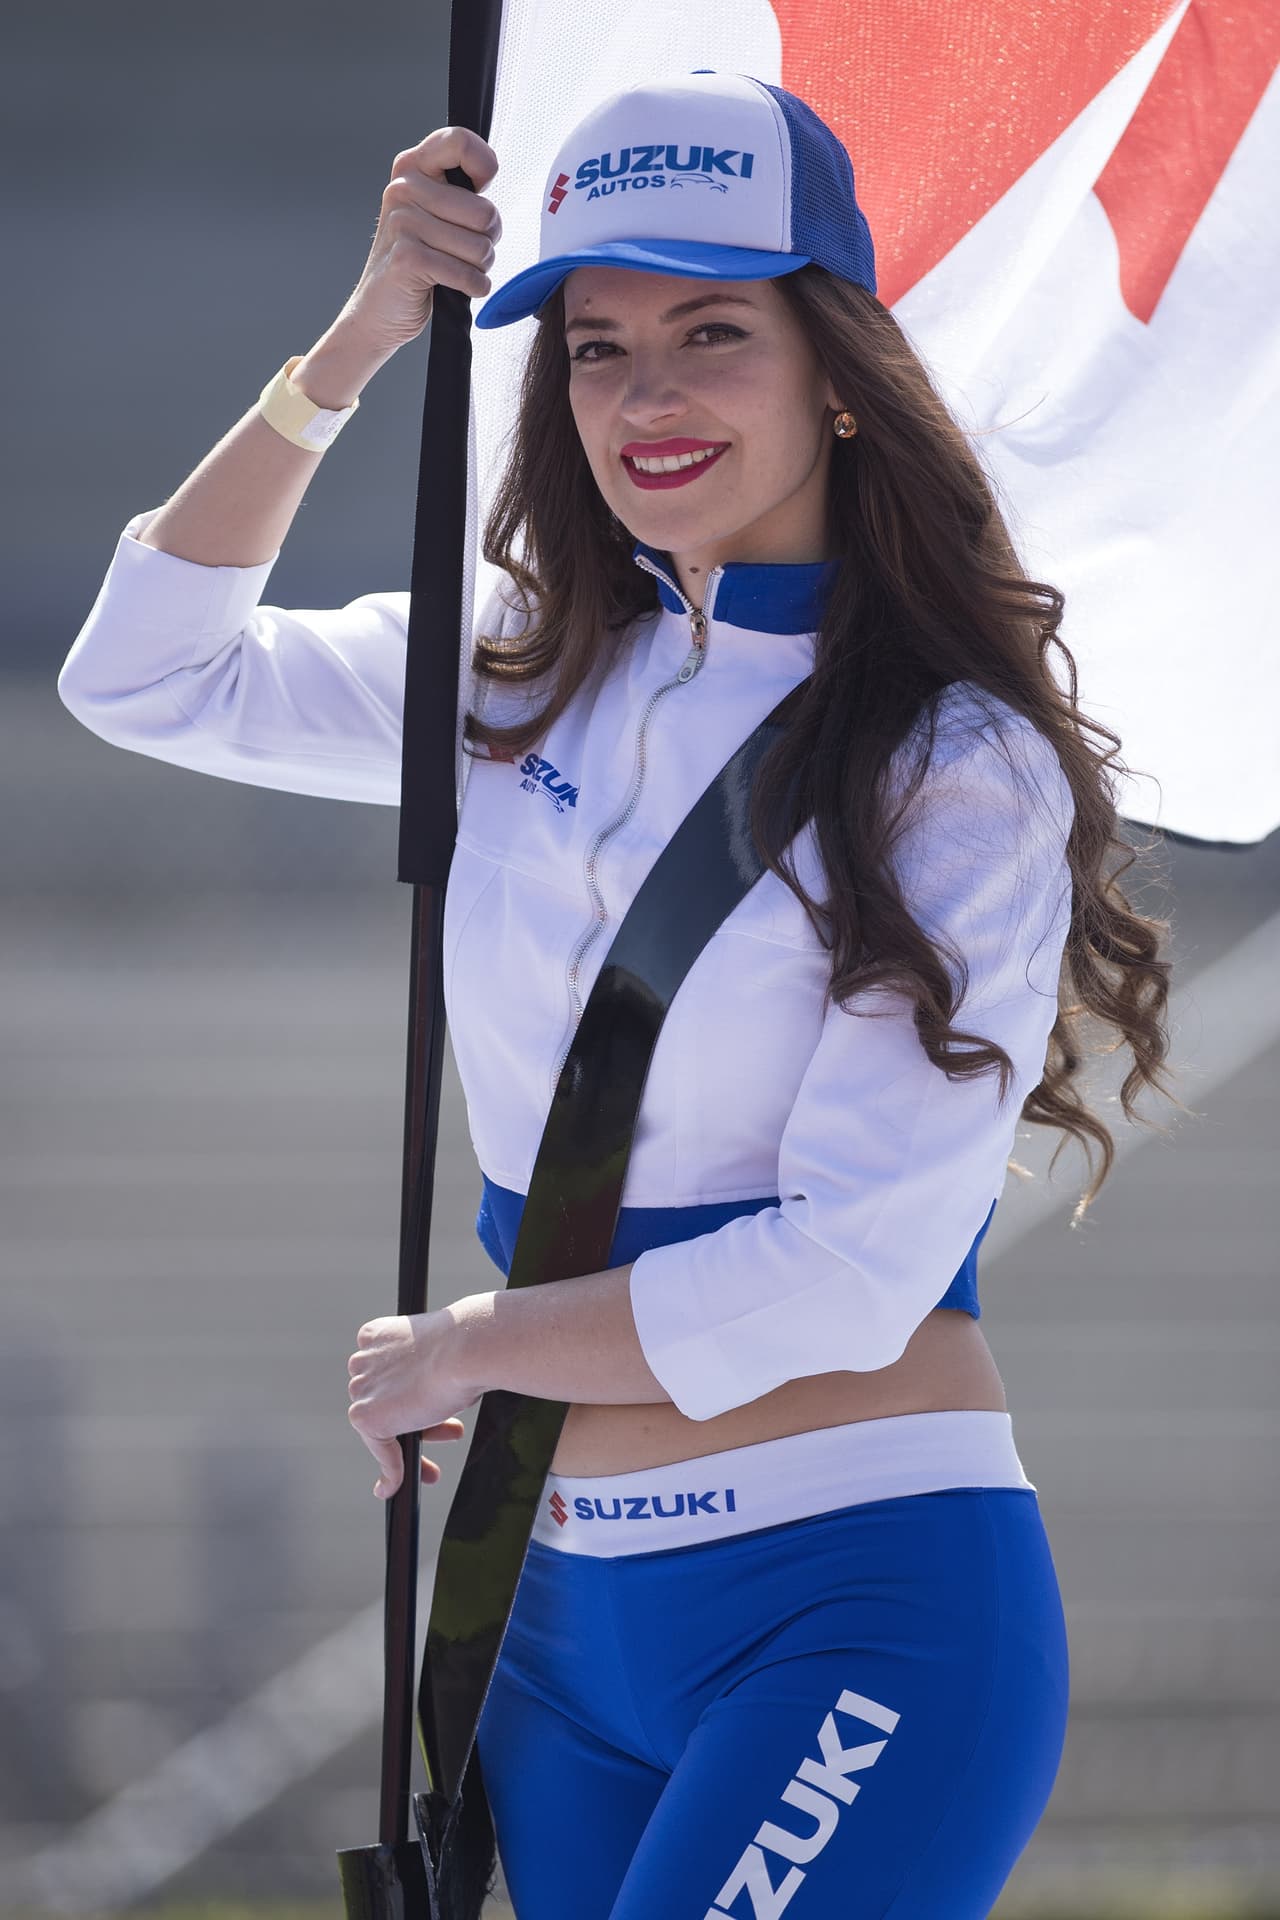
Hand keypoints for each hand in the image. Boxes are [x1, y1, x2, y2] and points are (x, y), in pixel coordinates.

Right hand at [338, 125, 501, 355]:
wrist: (379, 310)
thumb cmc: (417, 261)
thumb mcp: (434, 212)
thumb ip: (458, 190)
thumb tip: (488, 175)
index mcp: (412, 167)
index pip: (460, 142)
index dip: (485, 167)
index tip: (480, 191)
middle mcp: (403, 188)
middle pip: (484, 211)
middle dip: (488, 240)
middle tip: (465, 250)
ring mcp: (403, 223)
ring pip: (480, 247)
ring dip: (479, 267)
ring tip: (456, 268)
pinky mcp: (408, 258)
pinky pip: (466, 273)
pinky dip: (473, 287)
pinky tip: (458, 287)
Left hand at [347, 1307, 476, 1498]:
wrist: (468, 1347)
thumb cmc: (467, 1343)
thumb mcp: (441, 1350)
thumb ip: (425, 1367)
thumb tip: (433, 1393)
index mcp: (378, 1335)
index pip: (385, 1374)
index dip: (408, 1395)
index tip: (427, 1405)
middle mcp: (364, 1360)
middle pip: (384, 1402)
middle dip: (414, 1422)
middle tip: (447, 1435)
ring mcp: (363, 1389)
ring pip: (383, 1427)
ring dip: (407, 1448)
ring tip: (432, 1469)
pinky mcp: (368, 1417)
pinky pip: (381, 1450)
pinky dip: (390, 1471)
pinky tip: (393, 1486)